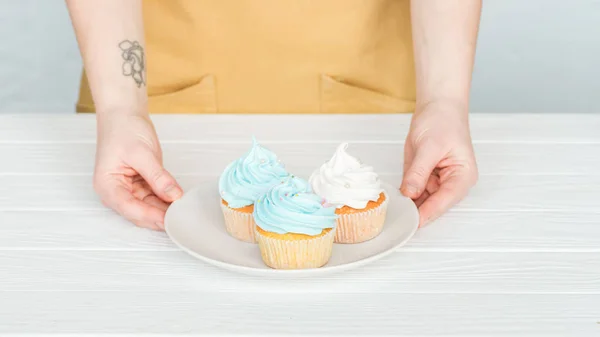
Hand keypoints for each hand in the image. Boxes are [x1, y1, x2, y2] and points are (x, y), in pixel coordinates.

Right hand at [93, 112, 182, 229]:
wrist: (123, 113)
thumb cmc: (123, 128)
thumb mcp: (142, 153)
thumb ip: (158, 177)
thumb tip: (173, 196)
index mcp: (107, 186)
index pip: (130, 208)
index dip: (151, 216)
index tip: (170, 220)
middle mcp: (115, 191)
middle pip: (139, 212)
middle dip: (159, 216)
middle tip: (181, 219)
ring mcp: (128, 189)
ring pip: (149, 207)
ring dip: (164, 210)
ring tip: (183, 211)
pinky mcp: (140, 184)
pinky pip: (154, 197)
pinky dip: (166, 200)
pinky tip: (179, 201)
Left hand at [400, 101, 477, 226]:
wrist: (437, 106)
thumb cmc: (443, 120)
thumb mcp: (429, 147)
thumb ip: (419, 172)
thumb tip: (410, 193)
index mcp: (463, 176)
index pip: (445, 200)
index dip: (428, 212)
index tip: (412, 223)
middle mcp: (452, 182)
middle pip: (433, 204)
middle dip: (416, 211)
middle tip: (398, 221)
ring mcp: (438, 180)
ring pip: (421, 200)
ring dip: (408, 204)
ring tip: (393, 211)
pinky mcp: (424, 176)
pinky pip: (413, 190)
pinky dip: (404, 194)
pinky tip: (394, 199)